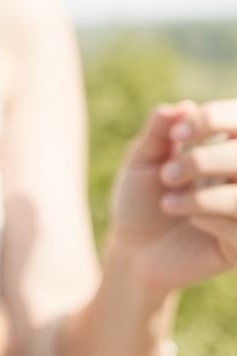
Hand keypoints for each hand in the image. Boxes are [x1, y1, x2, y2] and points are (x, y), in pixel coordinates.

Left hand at [108, 99, 236, 292]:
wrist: (132, 250)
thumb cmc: (139, 199)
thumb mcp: (142, 160)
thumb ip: (159, 131)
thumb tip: (184, 106)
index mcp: (221, 149)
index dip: (215, 119)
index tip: (177, 136)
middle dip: (205, 160)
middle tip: (167, 175)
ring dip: (205, 195)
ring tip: (168, 204)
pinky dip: (215, 219)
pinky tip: (194, 221)